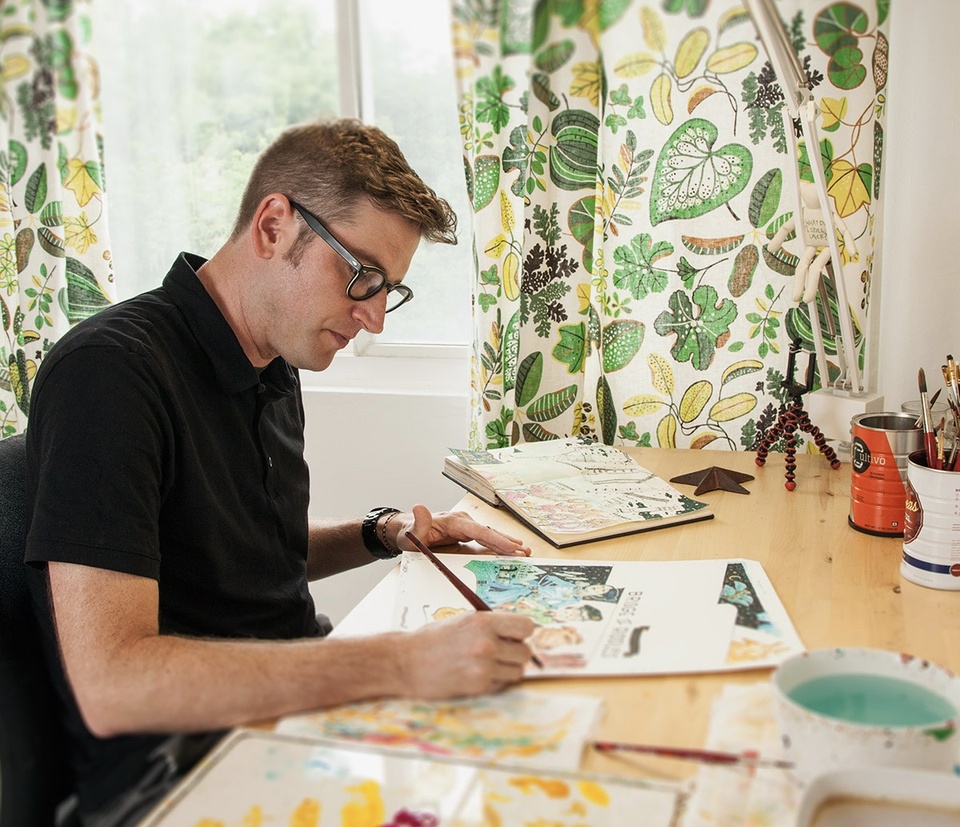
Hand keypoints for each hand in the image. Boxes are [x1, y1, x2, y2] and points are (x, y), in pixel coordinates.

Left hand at [394, 503, 530, 555]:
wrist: (407, 532)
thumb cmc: (409, 534)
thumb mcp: (411, 532)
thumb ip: (418, 523)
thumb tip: (418, 507)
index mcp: (454, 521)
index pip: (478, 531)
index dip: (495, 539)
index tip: (511, 547)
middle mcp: (463, 522)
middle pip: (488, 532)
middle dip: (507, 542)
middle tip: (525, 551)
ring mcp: (466, 527)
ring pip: (490, 535)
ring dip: (507, 543)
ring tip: (524, 551)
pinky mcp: (467, 534)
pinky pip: (485, 540)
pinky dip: (499, 545)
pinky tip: (510, 550)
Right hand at [398, 611, 535, 697]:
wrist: (405, 662)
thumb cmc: (433, 639)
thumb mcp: (463, 621)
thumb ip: (491, 625)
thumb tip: (519, 633)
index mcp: (483, 622)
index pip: (526, 627)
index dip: (521, 631)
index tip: (514, 634)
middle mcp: (486, 644)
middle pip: (525, 652)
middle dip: (516, 652)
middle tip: (500, 651)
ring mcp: (483, 668)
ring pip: (518, 671)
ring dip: (508, 668)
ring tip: (489, 663)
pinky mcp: (478, 688)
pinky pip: (502, 685)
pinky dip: (495, 681)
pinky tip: (477, 674)